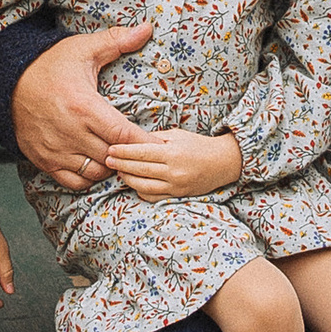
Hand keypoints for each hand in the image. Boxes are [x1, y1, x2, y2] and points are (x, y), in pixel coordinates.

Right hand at [11, 24, 156, 191]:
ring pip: (96, 172)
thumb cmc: (49, 65)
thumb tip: (146, 28)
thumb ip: (117, 40)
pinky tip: (95, 161)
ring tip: (118, 153)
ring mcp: (56, 149)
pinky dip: (88, 177)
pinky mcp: (44, 160)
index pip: (123, 134)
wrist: (6, 82)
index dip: (145, 142)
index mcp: (84, 106)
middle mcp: (70, 132)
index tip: (159, 143)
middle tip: (141, 148)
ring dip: (110, 165)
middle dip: (129, 154)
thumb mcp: (83, 48)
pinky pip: (74, 182)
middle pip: (113, 156)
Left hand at [104, 125, 242, 201]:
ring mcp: (175, 186)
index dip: (123, 152)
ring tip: (119, 171)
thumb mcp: (177, 135)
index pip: (141, 153)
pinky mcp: (177, 196)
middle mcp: (173, 171)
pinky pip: (153, 197)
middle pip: (139, 170)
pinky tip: (133, 183)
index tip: (110, 149)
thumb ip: (155, 138)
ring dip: (127, 179)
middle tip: (107, 159)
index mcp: (172, 153)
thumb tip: (132, 140)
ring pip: (143, 186)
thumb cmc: (198, 145)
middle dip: (120, 164)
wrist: (223, 162)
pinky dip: (140, 191)